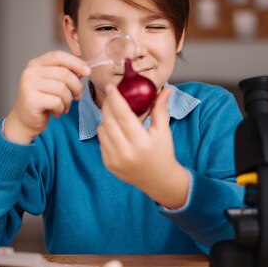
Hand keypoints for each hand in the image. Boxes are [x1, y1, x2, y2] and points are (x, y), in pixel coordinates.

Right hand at [3, 51, 90, 143]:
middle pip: (64, 73)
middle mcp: (30, 72)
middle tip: (77, 96)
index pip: (59, 56)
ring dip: (68, 100)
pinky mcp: (31, 99)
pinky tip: (56, 112)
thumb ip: (65, 73)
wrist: (25, 120)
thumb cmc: (43, 100)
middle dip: (76, 86)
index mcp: (36, 63)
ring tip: (64, 106)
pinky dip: (61, 109)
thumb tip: (84, 68)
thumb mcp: (54, 83)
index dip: (76, 62)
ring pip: (62, 88)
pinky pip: (56, 101)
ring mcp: (29, 85)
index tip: (87, 72)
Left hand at [97, 85, 189, 208]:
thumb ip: (161, 108)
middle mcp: (125, 152)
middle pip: (109, 121)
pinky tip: (115, 131)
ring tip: (116, 116)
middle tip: (112, 96)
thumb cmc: (163, 153)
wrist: (159, 180)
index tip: (111, 87)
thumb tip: (166, 89)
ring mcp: (114, 160)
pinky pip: (101, 141)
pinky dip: (106, 132)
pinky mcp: (108, 164)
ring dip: (107, 119)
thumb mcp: (163, 131)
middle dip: (108, 105)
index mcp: (141, 142)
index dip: (115, 99)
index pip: (123, 116)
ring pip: (102, 130)